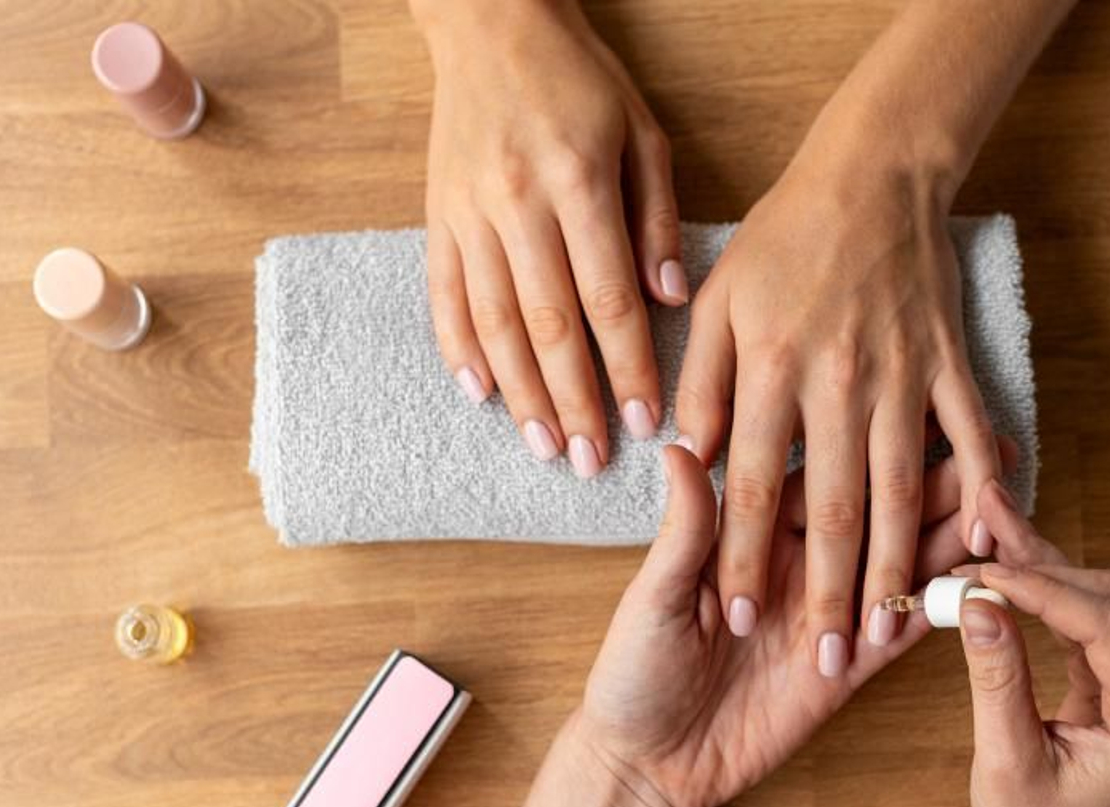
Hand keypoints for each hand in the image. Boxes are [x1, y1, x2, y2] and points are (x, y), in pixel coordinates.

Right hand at [415, 0, 685, 475]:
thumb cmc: (580, 82)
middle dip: (573, 401)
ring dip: (520, 394)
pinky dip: (459, 349)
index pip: (607, 299)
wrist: (490, 25)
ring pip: (494, 321)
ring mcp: (469, 214)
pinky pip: (444, 295)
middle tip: (590, 461)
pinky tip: (479, 396)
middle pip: (548, 325)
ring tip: (542, 447)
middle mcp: (518, 204)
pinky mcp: (437, 217)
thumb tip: (672, 301)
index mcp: (578, 183)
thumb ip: (657, 220)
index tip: (643, 422)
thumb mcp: (643, 135)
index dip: (625, 367)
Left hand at [576, 440, 1017, 806]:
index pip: (822, 480)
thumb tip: (683, 448)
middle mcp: (803, 564)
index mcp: (757, 533)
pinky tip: (985, 583)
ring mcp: (831, 613)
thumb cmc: (633, 670)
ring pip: (904, 567)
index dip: (867, 448)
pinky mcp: (849, 670)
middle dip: (934, 487)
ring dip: (952, 541)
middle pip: (878, 515)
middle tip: (991, 456)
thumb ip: (687, 531)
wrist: (646, 763)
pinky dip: (940, 610)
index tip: (910, 412)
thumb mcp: (653, 597)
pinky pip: (902, 634)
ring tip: (1005, 512)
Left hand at [674, 144, 1001, 676]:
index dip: (742, 558)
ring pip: (899, 492)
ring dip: (895, 567)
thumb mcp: (715, 305)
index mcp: (770, 373)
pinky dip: (985, 489)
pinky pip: (969, 439)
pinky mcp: (949, 370)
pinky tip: (993, 541)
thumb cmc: (782, 239)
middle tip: (819, 658)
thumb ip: (700, 385)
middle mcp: (837, 386)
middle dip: (824, 591)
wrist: (871, 171)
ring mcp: (901, 380)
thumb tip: (684, 458)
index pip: (752, 488)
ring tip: (889, 630)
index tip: (732, 622)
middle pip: (830, 509)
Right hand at [958, 481, 1109, 806]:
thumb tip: (978, 605)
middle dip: (1040, 563)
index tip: (982, 571)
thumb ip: (997, 681)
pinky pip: (1089, 616)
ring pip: (1101, 595)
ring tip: (984, 527)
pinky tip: (1002, 564)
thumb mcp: (1009, 765)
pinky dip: (1044, 591)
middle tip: (975, 535)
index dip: (1042, 588)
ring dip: (1041, 565)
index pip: (1108, 625)